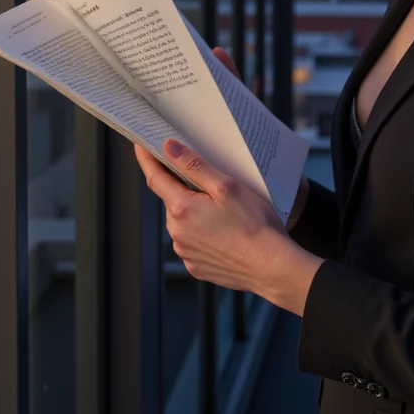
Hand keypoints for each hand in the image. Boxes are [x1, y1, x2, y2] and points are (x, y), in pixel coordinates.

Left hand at [133, 48, 322, 312]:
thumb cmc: (255, 226)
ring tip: (226, 215)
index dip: (147, 159)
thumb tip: (169, 148)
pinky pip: (193, 243)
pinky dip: (203, 235)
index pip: (155, 177)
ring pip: (184, 223)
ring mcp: (185, 252)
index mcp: (181, 208)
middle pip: (173, 200)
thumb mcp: (227, 186)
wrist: (272, 267)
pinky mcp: (196, 266)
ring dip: (196, 214)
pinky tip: (226, 234)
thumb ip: (194, 166)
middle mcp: (177, 233)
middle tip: (211, 185)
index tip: (141, 145)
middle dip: (185, 190)